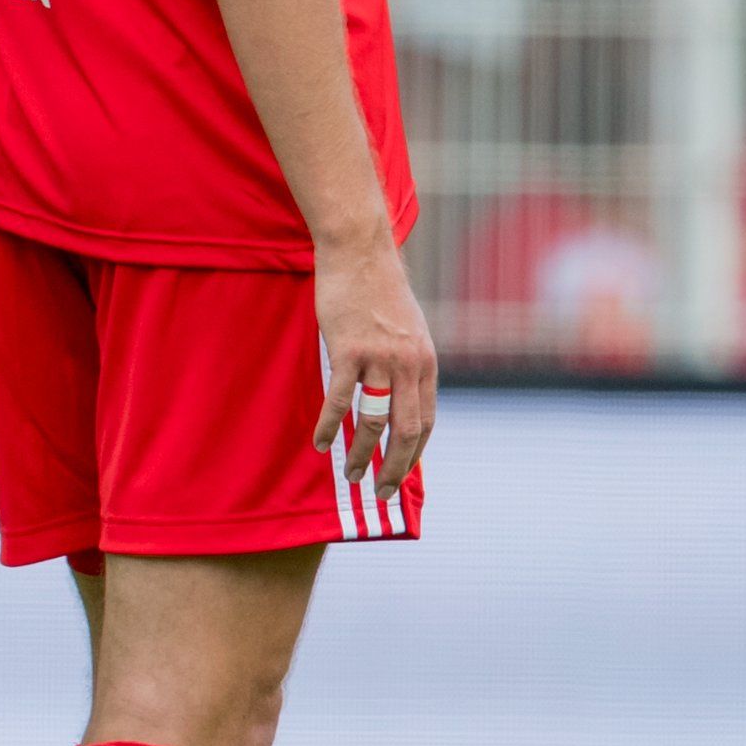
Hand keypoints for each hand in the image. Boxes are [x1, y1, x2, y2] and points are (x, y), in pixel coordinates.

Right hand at [310, 234, 438, 500]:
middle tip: (379, 492)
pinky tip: (319, 443)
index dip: (412, 455)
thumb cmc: (378, 291)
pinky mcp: (349, 350)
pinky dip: (329, 426)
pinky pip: (340, 399)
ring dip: (361, 454)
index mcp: (426, 363)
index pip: (425, 422)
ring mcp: (380, 358)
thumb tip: (399, 397)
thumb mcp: (407, 330)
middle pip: (406, 431)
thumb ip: (407, 364)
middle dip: (393, 468)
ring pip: (374, 421)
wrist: (361, 253)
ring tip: (349, 475)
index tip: (398, 477)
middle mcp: (409, 364)